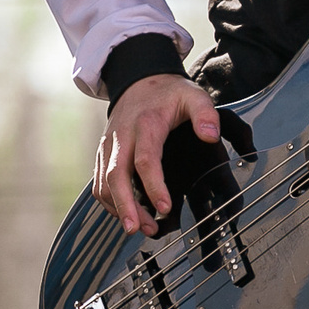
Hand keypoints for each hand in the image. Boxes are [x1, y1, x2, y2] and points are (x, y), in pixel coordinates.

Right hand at [96, 75, 218, 235]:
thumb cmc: (168, 93)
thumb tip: (210, 135)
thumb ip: (205, 113)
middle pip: (115, 176)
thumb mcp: (193, 95)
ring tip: (138, 228)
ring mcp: (109, 146)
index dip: (153, 186)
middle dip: (126, 206)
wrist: (138, 80)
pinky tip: (126, 214)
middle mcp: (122, 136)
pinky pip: (99, 182)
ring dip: (117, 208)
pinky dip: (109, 201)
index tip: (165, 208)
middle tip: (139, 229)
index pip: (145, 160)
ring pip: (103, 183)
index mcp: (146, 124)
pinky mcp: (103, 153)